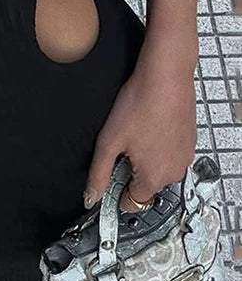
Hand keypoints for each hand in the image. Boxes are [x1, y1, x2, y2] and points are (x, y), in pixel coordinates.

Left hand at [82, 31, 197, 212]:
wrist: (167, 77)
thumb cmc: (140, 105)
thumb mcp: (109, 141)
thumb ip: (99, 173)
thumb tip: (90, 198)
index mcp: (154, 178)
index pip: (132, 202)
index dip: (117, 190)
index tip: (109, 174)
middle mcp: (175, 173)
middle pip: (145, 185)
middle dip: (131, 170)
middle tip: (121, 144)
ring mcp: (185, 157)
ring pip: (158, 167)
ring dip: (145, 157)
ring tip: (136, 131)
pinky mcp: (190, 141)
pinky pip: (169, 152)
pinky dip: (158, 144)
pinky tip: (149, 125)